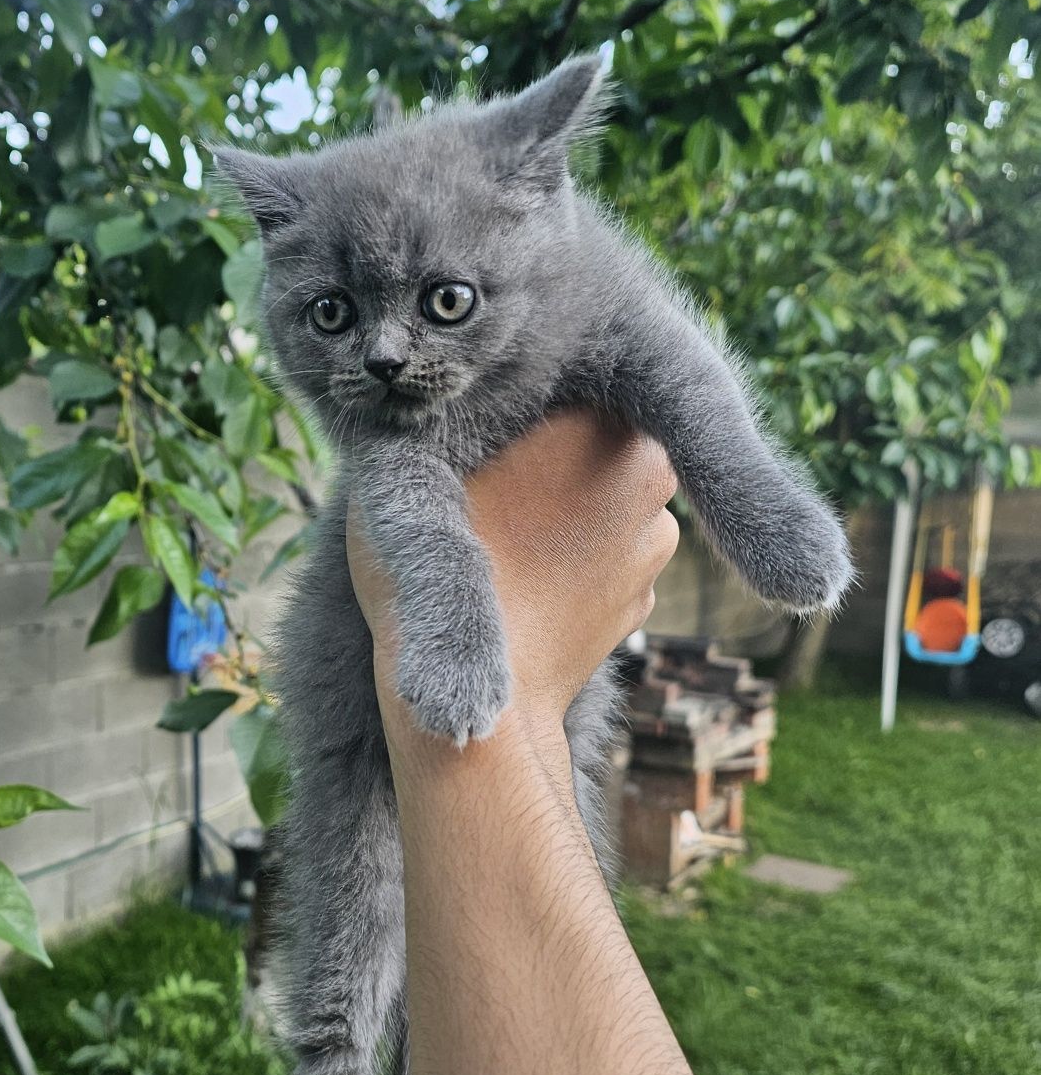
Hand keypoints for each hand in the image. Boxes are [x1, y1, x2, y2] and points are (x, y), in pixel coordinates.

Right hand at [349, 409, 678, 736]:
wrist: (483, 696)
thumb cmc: (443, 572)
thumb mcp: (419, 465)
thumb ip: (451, 414)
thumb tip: (456, 388)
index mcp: (598, 421)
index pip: (564, 378)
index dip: (520, 395)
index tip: (480, 419)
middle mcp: (649, 474)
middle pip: (593, 436)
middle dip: (553, 452)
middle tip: (489, 478)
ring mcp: (655, 542)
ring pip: (606, 499)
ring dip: (568, 508)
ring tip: (503, 538)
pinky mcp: (643, 599)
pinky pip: (607, 558)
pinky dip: (573, 564)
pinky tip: (525, 582)